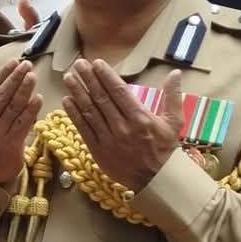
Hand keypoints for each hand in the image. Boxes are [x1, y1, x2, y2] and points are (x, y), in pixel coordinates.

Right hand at [0, 56, 40, 186]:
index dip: (4, 74)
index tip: (15, 61)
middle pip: (2, 96)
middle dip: (15, 79)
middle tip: (27, 65)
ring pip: (12, 108)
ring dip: (23, 91)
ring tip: (32, 76)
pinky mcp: (9, 144)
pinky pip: (21, 124)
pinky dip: (30, 111)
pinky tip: (38, 99)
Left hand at [63, 60, 176, 191]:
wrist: (155, 178)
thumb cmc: (164, 147)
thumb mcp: (174, 121)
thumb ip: (173, 96)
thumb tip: (175, 72)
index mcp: (141, 118)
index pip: (119, 92)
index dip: (105, 76)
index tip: (96, 63)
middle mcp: (122, 127)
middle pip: (101, 98)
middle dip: (88, 79)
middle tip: (78, 64)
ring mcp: (108, 139)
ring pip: (89, 112)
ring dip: (77, 93)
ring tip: (68, 77)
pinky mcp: (97, 150)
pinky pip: (83, 129)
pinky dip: (73, 114)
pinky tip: (66, 100)